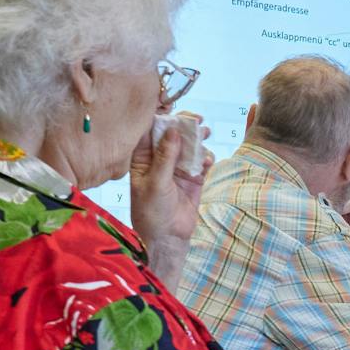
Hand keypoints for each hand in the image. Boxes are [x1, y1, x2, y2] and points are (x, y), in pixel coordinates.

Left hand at [128, 117, 207, 249]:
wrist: (167, 237)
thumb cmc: (151, 212)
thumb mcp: (156, 182)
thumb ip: (165, 156)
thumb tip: (172, 130)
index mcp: (142, 159)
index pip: (150, 132)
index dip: (162, 119)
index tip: (175, 112)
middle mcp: (160, 160)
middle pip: (173, 135)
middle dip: (185, 126)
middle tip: (197, 120)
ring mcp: (177, 169)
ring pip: (189, 146)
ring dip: (198, 139)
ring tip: (205, 134)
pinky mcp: (193, 179)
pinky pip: (201, 162)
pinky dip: (206, 158)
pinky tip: (206, 162)